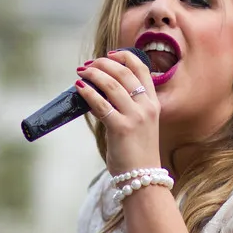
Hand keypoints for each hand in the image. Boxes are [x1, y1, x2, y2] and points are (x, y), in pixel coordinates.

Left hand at [75, 50, 161, 174]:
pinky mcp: (120, 128)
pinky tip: (79, 88)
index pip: (142, 69)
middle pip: (123, 73)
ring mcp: (135, 117)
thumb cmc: (137, 152)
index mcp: (153, 103)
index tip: (110, 54)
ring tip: (81, 73)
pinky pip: (100, 104)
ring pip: (111, 84)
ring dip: (93, 74)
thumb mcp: (140, 124)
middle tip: (88, 65)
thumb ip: (126, 106)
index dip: (125, 56)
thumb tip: (100, 91)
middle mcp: (146, 107)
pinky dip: (87, 92)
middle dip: (103, 63)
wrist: (142, 177)